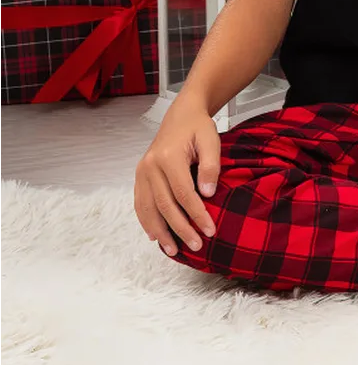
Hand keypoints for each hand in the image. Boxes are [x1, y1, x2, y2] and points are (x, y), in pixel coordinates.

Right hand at [134, 92, 220, 256]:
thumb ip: (210, 166)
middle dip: (181, 228)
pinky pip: (140, 203)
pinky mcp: (139, 176)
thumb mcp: (211, 140)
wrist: (181, 114)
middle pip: (165, 205)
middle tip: (196, 246)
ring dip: (160, 231)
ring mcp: (142, 171)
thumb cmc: (198, 127)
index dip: (197, 214)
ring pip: (148, 208)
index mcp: (168, 156)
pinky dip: (146, 221)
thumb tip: (207, 194)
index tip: (210, 230)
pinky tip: (155, 236)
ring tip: (173, 250)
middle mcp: (150, 165)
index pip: (183, 193)